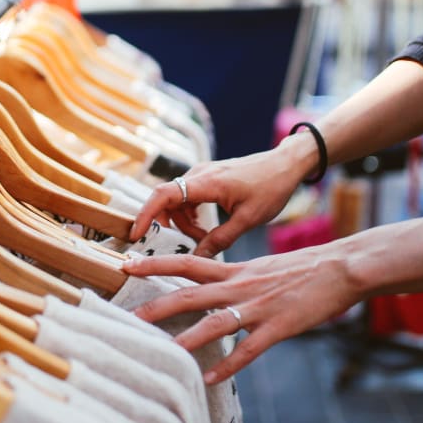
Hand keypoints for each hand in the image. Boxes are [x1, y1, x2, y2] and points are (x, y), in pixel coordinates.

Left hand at [122, 247, 360, 383]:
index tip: (127, 263)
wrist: (339, 268)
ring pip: (215, 322)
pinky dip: (229, 365)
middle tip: (129, 316)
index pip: (185, 262)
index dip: (154, 263)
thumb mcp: (258, 266)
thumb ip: (231, 276)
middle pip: (190, 293)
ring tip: (165, 352)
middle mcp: (239, 285)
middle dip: (157, 305)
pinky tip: (212, 379)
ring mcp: (257, 307)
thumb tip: (209, 285)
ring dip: (188, 338)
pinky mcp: (278, 327)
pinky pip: (249, 350)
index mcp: (233, 269)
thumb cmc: (299, 268)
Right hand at [130, 145, 308, 256]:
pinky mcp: (206, 177)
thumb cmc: (271, 188)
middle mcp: (198, 174)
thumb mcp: (248, 219)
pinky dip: (189, 214)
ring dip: (182, 222)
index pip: (164, 194)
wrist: (285, 164)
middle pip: (166, 200)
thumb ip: (220, 239)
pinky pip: (186, 197)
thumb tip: (198, 258)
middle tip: (187, 243)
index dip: (146, 214)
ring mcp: (201, 174)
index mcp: (207, 182)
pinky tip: (206, 227)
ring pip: (176, 201)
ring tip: (204, 237)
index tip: (137, 234)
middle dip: (169, 224)